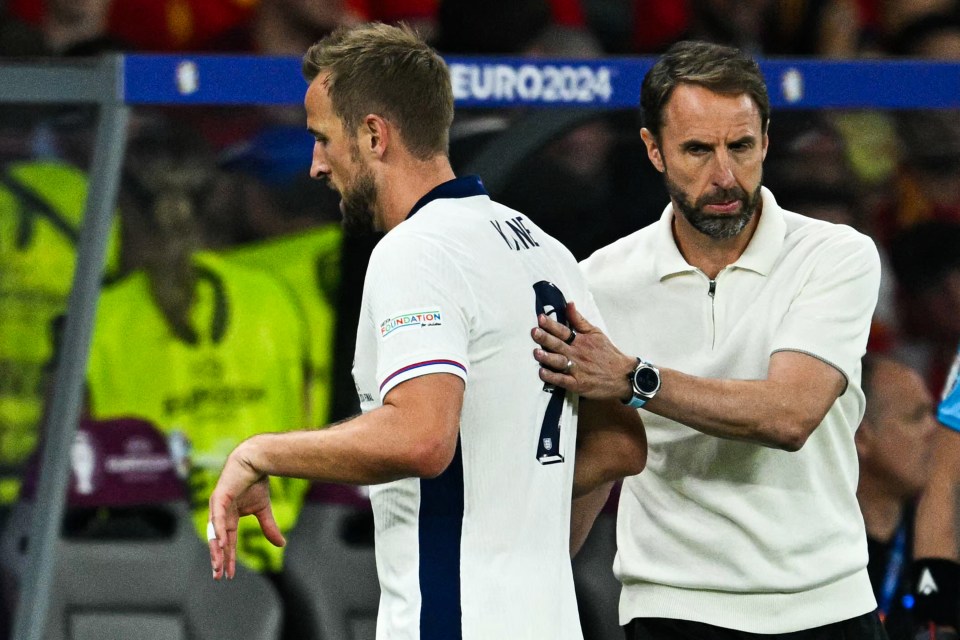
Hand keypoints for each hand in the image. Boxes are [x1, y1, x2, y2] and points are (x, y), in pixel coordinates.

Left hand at [208, 439, 285, 579]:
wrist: (256, 460)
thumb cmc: (257, 482)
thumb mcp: (263, 509)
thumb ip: (269, 527)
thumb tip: (281, 545)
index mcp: (229, 518)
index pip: (227, 542)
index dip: (228, 558)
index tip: (229, 575)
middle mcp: (220, 514)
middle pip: (218, 541)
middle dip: (218, 559)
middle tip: (218, 577)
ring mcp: (217, 506)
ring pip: (215, 533)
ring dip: (216, 550)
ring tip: (218, 565)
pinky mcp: (219, 498)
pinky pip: (218, 518)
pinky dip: (218, 531)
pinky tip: (219, 544)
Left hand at [531, 301, 634, 400]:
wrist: (623, 375)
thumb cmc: (607, 353)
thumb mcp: (596, 333)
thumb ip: (579, 320)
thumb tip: (569, 304)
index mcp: (580, 341)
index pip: (563, 330)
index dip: (551, 324)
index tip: (540, 318)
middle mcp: (577, 354)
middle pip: (559, 345)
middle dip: (545, 338)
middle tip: (534, 332)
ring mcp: (577, 370)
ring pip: (559, 362)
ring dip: (547, 357)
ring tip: (536, 352)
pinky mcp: (577, 384)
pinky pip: (562, 380)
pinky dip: (553, 377)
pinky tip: (542, 373)